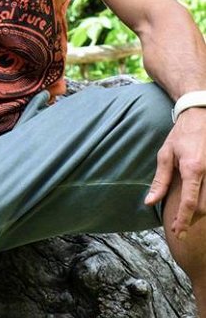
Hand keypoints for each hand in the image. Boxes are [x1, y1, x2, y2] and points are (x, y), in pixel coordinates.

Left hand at [145, 107, 205, 237]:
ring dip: (199, 214)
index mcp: (193, 168)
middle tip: (179, 229)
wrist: (200, 117)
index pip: (190, 202)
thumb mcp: (165, 154)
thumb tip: (150, 202)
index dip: (184, 220)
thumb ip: (160, 180)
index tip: (178, 233)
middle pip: (203, 207)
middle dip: (191, 221)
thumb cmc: (181, 135)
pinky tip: (196, 206)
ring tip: (186, 220)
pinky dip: (205, 203)